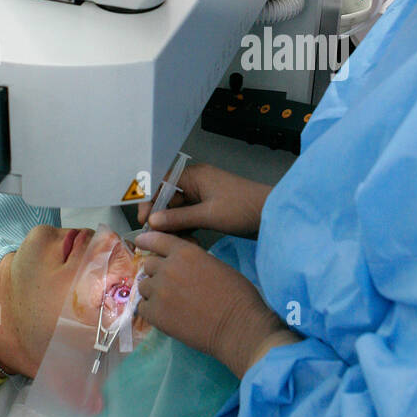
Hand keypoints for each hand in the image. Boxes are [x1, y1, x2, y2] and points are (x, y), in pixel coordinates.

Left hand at [135, 230, 299, 377]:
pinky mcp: (155, 314)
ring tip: (167, 301)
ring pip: (144, 286)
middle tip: (168, 284)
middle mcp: (168, 268)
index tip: (140, 242)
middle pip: (149, 265)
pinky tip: (165, 314)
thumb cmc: (236, 295)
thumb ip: (194, 260)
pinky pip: (143, 307)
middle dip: (157, 272)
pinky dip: (151, 310)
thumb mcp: (216, 265)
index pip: (157, 240)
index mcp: (186, 253)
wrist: (236, 326)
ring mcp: (159, 292)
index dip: (147, 240)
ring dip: (153, 291)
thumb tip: (181, 264)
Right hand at [136, 163, 271, 237]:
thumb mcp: (208, 215)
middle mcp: (196, 182)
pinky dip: (185, 227)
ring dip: (173, 224)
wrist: (271, 214)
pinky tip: (186, 240)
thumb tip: (152, 221)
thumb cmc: (242, 208)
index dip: (149, 201)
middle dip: (161, 216)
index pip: (161, 183)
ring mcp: (203, 195)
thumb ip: (178, 218)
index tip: (144, 221)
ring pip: (177, 209)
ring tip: (172, 240)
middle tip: (155, 237)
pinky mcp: (210, 207)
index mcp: (194, 176)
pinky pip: (189, 215)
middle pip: (167, 197)